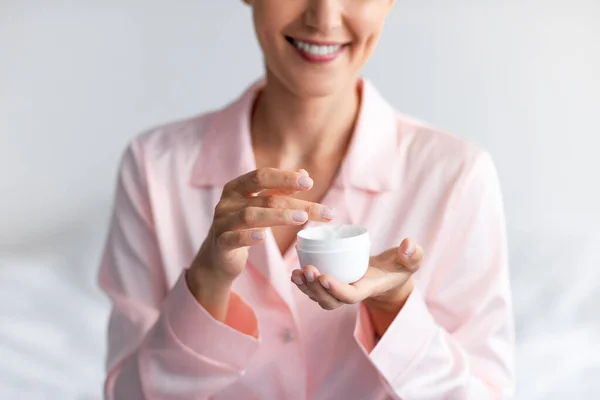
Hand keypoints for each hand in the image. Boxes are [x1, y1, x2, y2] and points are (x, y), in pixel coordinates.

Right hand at [188, 168, 334, 295]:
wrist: (218, 256)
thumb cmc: (243, 227)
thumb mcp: (260, 205)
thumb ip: (279, 190)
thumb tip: (304, 173)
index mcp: (237, 187)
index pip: (262, 176)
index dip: (285, 177)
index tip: (309, 182)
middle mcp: (228, 202)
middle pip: (265, 198)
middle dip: (294, 203)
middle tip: (319, 210)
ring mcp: (222, 222)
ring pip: (250, 216)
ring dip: (278, 217)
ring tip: (301, 219)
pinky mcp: (221, 244)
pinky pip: (233, 238)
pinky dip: (248, 237)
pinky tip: (262, 237)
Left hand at [291, 238, 423, 310]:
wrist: (389, 275)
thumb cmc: (399, 266)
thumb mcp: (411, 260)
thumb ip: (413, 254)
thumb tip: (408, 244)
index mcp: (368, 289)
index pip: (350, 295)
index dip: (336, 289)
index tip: (323, 276)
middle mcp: (352, 294)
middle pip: (330, 301)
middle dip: (316, 289)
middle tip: (308, 269)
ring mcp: (341, 292)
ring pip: (320, 298)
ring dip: (307, 288)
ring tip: (297, 273)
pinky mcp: (333, 286)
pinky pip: (315, 291)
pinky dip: (304, 284)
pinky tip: (295, 272)